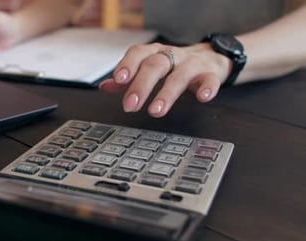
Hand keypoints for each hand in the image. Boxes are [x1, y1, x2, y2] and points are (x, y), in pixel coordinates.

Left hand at [99, 42, 232, 117]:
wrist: (211, 58)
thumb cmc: (174, 66)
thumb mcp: (150, 69)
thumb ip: (128, 79)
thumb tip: (104, 86)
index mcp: (155, 53)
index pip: (139, 53)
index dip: (128, 64)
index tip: (118, 79)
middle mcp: (172, 56)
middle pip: (155, 65)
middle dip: (141, 85)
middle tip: (130, 105)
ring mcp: (192, 64)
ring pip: (179, 76)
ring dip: (166, 94)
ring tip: (156, 111)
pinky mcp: (210, 74)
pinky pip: (209, 80)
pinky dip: (207, 88)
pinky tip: (202, 98)